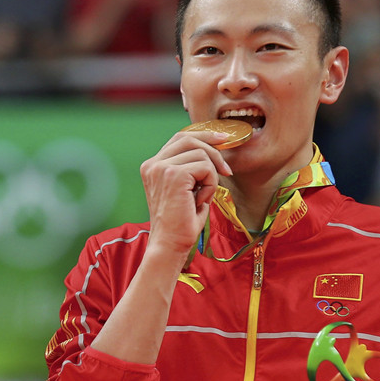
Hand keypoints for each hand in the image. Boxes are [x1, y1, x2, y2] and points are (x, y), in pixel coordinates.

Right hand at [139, 128, 232, 255]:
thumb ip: (191, 168)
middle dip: (213, 148)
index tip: (222, 140)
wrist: (169, 244)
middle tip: (227, 169)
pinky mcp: (174, 175)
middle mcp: (153, 164)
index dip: (203, 136)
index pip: (179, 138)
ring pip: (202, 154)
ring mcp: (161, 168)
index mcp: (152, 166)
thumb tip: (214, 150)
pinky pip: (206, 167)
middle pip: (189, 138)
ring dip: (211, 176)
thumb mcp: (185, 190)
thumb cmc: (180, 222)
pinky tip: (201, 201)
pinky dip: (210, 185)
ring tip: (202, 197)